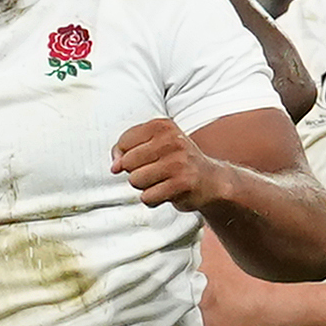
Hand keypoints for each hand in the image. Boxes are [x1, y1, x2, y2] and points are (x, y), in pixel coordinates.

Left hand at [111, 118, 229, 214]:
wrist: (210, 180)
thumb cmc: (177, 162)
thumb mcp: (153, 145)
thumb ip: (127, 149)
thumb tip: (115, 166)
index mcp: (162, 126)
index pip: (124, 141)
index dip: (125, 155)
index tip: (140, 159)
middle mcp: (172, 141)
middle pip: (128, 163)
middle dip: (136, 172)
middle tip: (155, 172)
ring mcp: (178, 162)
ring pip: (135, 180)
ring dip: (144, 186)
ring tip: (161, 181)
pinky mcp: (182, 184)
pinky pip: (147, 196)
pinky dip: (153, 199)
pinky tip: (166, 192)